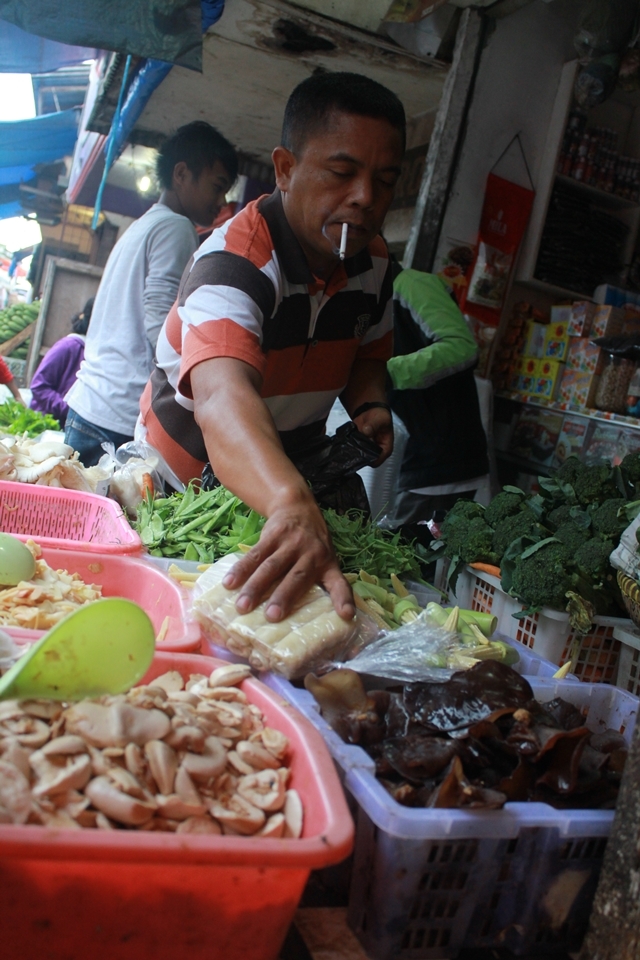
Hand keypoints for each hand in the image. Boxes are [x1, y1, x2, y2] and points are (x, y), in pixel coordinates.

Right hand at [222, 498, 354, 622]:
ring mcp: (291, 543)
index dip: (343, 599)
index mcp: (328, 565)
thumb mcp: (324, 559)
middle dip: (284, 597)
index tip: (347, 615)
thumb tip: (312, 621)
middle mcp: (311, 554)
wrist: (298, 507)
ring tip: (242, 606)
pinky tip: (229, 583)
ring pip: (272, 567)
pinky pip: (255, 554)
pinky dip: (241, 570)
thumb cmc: (312, 545)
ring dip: (256, 587)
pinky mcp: (272, 535)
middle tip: (271, 617)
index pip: (339, 584)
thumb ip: (319, 583)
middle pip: (297, 578)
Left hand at [353, 407, 393, 465]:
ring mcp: (366, 449)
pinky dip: (350, 445)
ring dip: (354, 449)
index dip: (369, 458)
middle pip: (367, 460)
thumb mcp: (381, 419)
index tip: (362, 450)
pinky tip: (349, 439)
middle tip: (355, 444)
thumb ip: (373, 425)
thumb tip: (366, 431)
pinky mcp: (359, 446)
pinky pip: (353, 450)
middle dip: (360, 453)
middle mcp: (376, 452)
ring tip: (352, 441)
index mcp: (386, 449)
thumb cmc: (381, 417)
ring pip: (358, 456)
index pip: (377, 461)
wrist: (371, 411)